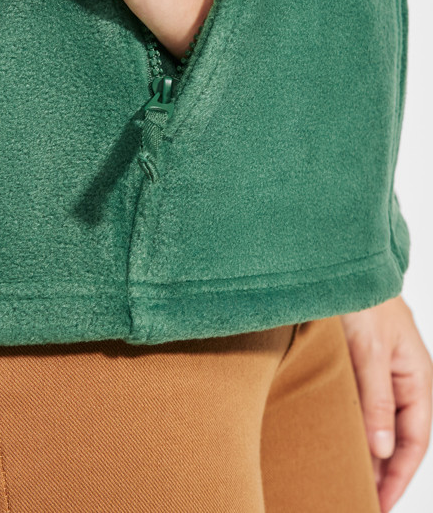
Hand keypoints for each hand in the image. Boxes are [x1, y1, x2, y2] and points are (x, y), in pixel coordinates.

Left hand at [340, 295, 432, 511]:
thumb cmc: (363, 301)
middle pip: (397, 438)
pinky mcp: (360, 363)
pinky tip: (336, 437)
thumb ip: (376, 400)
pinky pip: (361, 404)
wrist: (342, 265)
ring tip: (345, 477)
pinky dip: (352, 425)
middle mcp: (403, 380)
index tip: (379, 505)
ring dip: (366, 450)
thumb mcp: (370, 353)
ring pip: (378, 423)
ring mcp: (382, 372)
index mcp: (417, 380)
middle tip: (357, 499)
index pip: (415, 443)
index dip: (399, 477)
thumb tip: (382, 450)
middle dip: (382, 471)